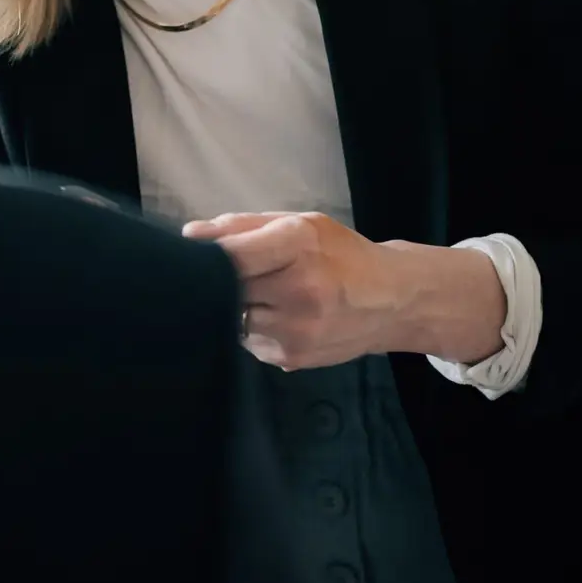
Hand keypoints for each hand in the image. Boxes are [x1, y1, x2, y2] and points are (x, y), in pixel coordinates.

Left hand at [182, 211, 406, 370]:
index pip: (232, 257)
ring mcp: (295, 330)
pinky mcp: (291, 359)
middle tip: (229, 276)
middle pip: (227, 290)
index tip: (195, 255)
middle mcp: (299, 290)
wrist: (393, 300)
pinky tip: (274, 316)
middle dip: (219, 283)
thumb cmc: (340, 254)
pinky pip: (248, 341)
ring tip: (259, 294)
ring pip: (232, 319)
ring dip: (235, 307)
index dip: (207, 257)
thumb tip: (189, 235)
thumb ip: (241, 226)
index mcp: (298, 245)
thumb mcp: (298, 223)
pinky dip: (252, 328)